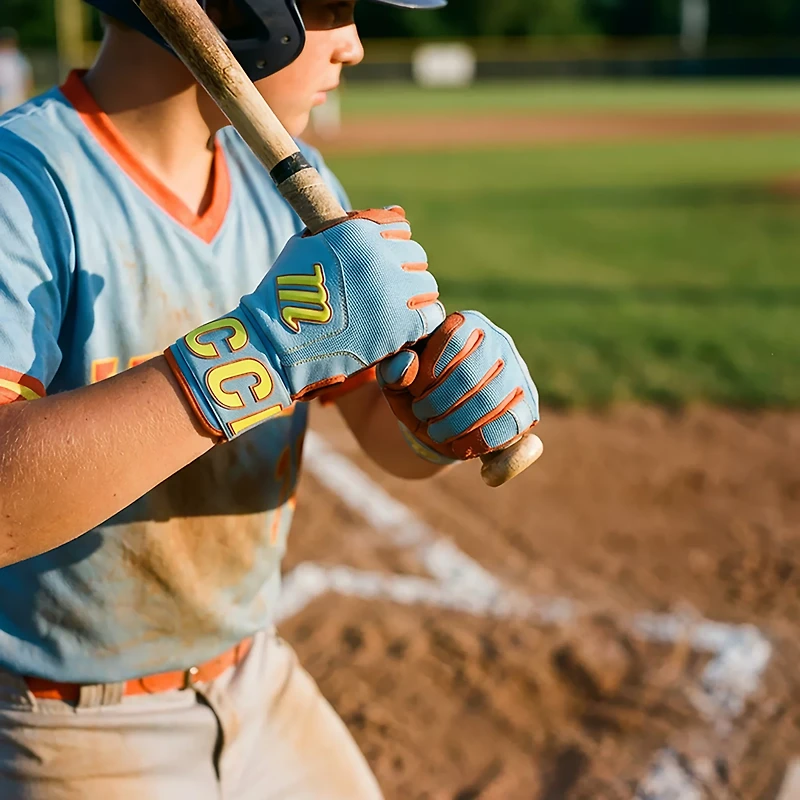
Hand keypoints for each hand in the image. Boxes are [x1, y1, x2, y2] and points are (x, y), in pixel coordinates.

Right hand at [166, 207, 444, 439]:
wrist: (276, 342)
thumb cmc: (286, 294)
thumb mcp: (309, 245)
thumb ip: (348, 227)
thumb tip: (394, 212)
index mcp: (358, 232)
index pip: (400, 230)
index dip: (393, 248)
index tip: (382, 266)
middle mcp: (380, 256)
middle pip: (416, 258)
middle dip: (405, 273)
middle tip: (388, 294)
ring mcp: (393, 291)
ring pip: (427, 287)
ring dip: (415, 299)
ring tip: (395, 314)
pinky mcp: (401, 325)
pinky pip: (431, 315)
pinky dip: (423, 322)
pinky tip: (405, 330)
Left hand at [378, 311, 538, 460]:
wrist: (440, 418)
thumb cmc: (417, 390)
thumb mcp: (397, 380)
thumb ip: (393, 369)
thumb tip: (408, 365)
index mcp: (466, 323)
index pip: (452, 339)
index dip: (427, 372)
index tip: (413, 392)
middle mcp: (498, 342)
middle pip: (469, 374)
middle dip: (438, 403)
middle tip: (422, 415)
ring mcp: (518, 373)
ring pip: (491, 400)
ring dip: (456, 424)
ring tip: (437, 432)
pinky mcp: (528, 406)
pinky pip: (512, 424)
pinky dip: (482, 441)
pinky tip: (461, 447)